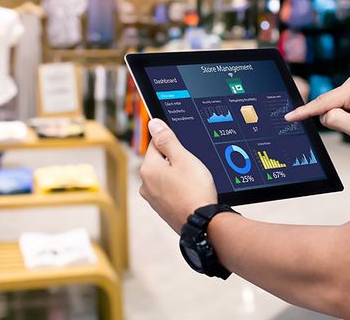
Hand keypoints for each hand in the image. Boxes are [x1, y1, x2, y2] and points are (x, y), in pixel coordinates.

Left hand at [139, 119, 217, 233]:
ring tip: (194, 181)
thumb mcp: (183, 158)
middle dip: (176, 160)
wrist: (204, 224)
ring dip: (178, 175)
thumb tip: (153, 123)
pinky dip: (179, 189)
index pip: (156, 143)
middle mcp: (145, 184)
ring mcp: (153, 198)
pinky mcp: (162, 209)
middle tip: (193, 166)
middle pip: (160, 160)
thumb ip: (167, 139)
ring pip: (166, 176)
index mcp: (148, 169)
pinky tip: (191, 192)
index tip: (185, 149)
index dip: (173, 142)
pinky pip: (170, 191)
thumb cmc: (195, 190)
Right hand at [285, 72, 349, 152]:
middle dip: (333, 117)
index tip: (289, 117)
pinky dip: (342, 112)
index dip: (304, 112)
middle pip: (327, 103)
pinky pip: (338, 102)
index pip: (323, 102)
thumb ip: (333, 120)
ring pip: (331, 104)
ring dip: (339, 116)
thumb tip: (322, 115)